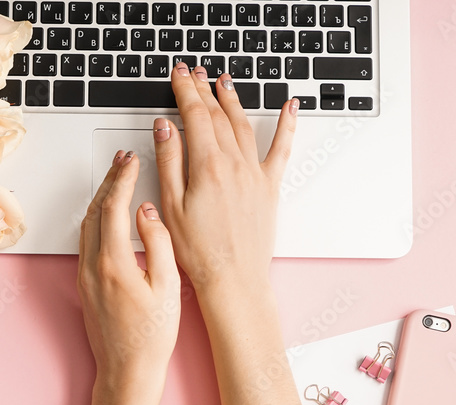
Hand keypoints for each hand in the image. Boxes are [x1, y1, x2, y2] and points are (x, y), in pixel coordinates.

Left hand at [78, 151, 180, 391]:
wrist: (128, 370)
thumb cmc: (152, 337)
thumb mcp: (168, 286)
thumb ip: (158, 243)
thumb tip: (146, 212)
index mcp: (113, 263)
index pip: (114, 206)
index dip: (123, 178)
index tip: (132, 159)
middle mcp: (92, 267)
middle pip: (95, 210)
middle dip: (109, 180)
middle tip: (122, 160)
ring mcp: (84, 276)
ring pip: (87, 224)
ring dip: (101, 198)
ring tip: (116, 179)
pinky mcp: (84, 285)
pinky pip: (86, 240)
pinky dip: (97, 218)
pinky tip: (108, 214)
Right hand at [153, 63, 298, 294]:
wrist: (233, 279)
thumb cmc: (199, 252)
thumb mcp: (171, 206)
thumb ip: (169, 162)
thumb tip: (165, 127)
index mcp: (207, 167)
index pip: (194, 116)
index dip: (185, 90)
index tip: (178, 75)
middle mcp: (235, 165)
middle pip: (217, 115)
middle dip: (203, 90)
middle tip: (194, 73)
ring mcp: (254, 174)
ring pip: (243, 125)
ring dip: (232, 100)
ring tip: (223, 82)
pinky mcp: (269, 187)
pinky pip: (281, 149)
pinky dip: (287, 125)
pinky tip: (291, 107)